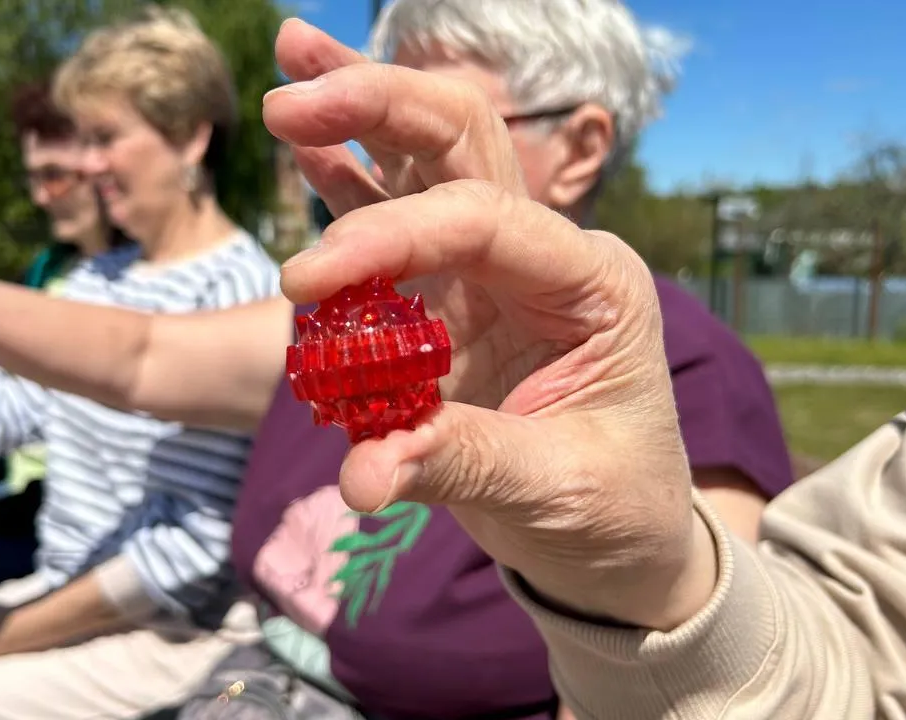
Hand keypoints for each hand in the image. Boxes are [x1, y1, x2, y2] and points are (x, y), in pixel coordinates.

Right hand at [264, 20, 715, 630]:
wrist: (618, 539)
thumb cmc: (608, 507)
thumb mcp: (551, 488)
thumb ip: (457, 464)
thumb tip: (362, 477)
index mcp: (592, 283)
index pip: (481, 222)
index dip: (389, 236)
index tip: (307, 281)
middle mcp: (543, 256)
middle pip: (462, 144)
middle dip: (377, 107)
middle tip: (288, 100)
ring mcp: (493, 271)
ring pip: (427, 160)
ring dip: (360, 110)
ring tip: (291, 56)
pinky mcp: (449, 299)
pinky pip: (396, 223)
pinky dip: (349, 181)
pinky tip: (305, 146)